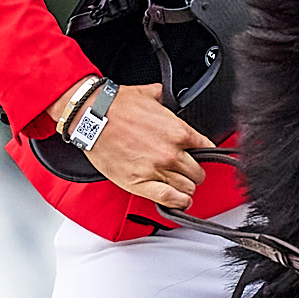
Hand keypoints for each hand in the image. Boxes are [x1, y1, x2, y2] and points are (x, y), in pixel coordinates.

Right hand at [81, 82, 214, 214]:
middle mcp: (171, 153)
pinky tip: (180, 200)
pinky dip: (178, 202)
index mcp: (178, 131)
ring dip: (185, 187)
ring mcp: (156, 170)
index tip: (198, 155)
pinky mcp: (139, 183)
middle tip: (187, 171)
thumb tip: (167, 98)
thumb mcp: (149, 94)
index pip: (206, 148)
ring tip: (180, 184)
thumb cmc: (116, 106)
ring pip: (186, 188)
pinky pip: (169, 199)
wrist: (92, 116)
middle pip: (198, 173)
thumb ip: (165, 99)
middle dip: (195, 172)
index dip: (204, 152)